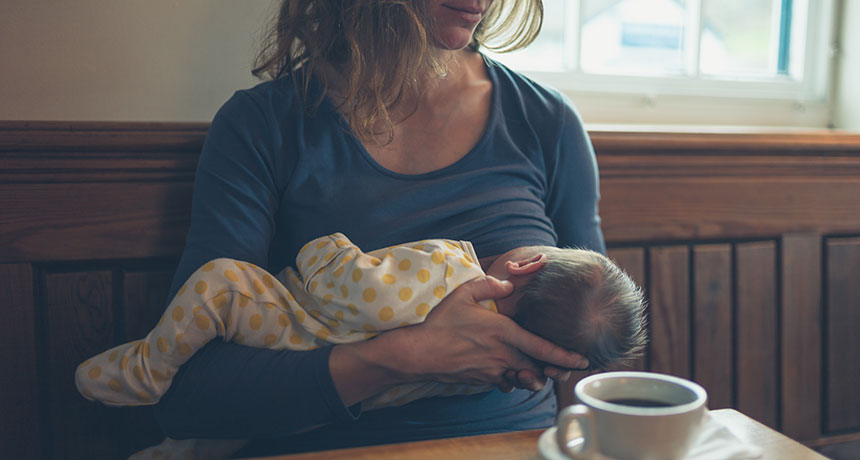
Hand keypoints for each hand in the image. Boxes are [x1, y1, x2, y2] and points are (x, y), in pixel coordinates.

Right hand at [404, 275, 588, 391]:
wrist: (419, 353)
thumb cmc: (441, 322)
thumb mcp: (464, 294)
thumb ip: (489, 285)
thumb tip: (509, 284)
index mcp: (504, 332)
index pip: (542, 347)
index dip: (565, 355)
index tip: (582, 359)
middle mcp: (503, 355)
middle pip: (538, 368)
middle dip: (552, 370)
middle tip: (563, 369)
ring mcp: (493, 371)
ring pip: (523, 378)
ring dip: (531, 376)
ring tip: (536, 372)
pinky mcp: (482, 380)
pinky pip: (505, 382)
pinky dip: (511, 379)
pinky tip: (507, 370)